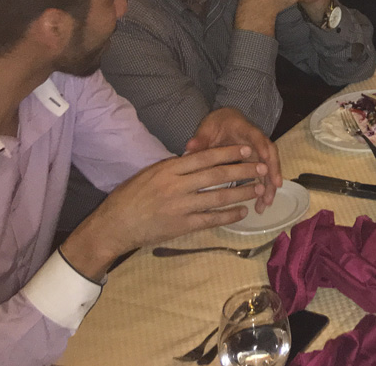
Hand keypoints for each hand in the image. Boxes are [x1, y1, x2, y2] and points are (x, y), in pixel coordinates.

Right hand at [61, 146, 268, 278]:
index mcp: (168, 169)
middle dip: (243, 170)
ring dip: (241, 193)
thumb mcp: (150, 173)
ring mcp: (180, 207)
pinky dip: (228, 215)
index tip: (248, 148)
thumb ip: (175, 167)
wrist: (113, 226)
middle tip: (262, 167)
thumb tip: (198, 158)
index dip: (229, 152)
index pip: (205, 157)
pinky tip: (242, 212)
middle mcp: (176, 186)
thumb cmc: (130, 197)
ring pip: (218, 197)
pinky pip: (210, 220)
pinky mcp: (181, 227)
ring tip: (259, 189)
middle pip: (216, 175)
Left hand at [186, 108, 281, 211]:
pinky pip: (263, 175)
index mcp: (244, 129)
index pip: (256, 136)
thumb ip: (201, 138)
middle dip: (273, 170)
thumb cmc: (217, 125)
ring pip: (269, 167)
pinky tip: (262, 203)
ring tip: (266, 203)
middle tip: (273, 187)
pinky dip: (264, 189)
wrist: (224, 122)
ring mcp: (258, 152)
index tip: (265, 157)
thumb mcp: (208, 128)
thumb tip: (190, 147)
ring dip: (270, 185)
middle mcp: (256, 141)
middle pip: (270, 154)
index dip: (261, 146)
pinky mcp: (256, 162)